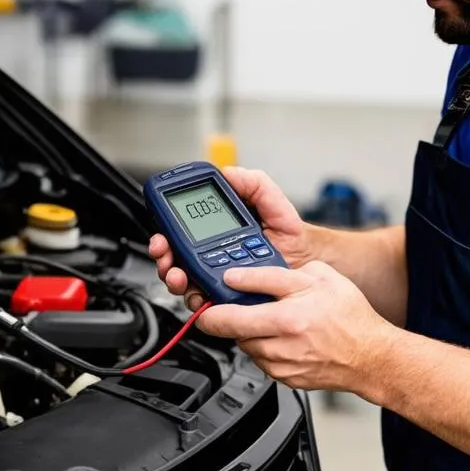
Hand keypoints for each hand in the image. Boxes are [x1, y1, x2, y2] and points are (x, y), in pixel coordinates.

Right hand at [148, 166, 315, 310]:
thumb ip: (253, 183)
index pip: (180, 227)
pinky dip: (197, 298)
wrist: (306, 258)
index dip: (165, 230)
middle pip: (174, 256)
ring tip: (180, 276)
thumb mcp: (271, 199)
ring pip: (184, 279)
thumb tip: (230, 172)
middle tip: (166, 257)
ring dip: (174, 278)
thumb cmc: (288, 230)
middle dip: (163, 257)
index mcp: (215, 226)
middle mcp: (209, 250)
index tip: (163, 234)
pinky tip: (202, 293)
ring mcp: (216, 273)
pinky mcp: (226, 293)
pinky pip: (205, 298)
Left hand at [195, 260, 396, 393]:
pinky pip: (262, 360)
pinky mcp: (286, 379)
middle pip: (233, 333)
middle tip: (228, 307)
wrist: (372, 356)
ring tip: (271, 319)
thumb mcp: (316, 278)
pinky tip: (284, 336)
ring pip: (247, 347)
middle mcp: (280, 347)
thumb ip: (272, 276)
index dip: (209, 308)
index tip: (205, 300)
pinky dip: (265, 347)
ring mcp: (282, 366)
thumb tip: (239, 277)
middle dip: (226, 319)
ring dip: (249, 333)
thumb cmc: (351, 316)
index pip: (229, 316)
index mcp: (286, 319)